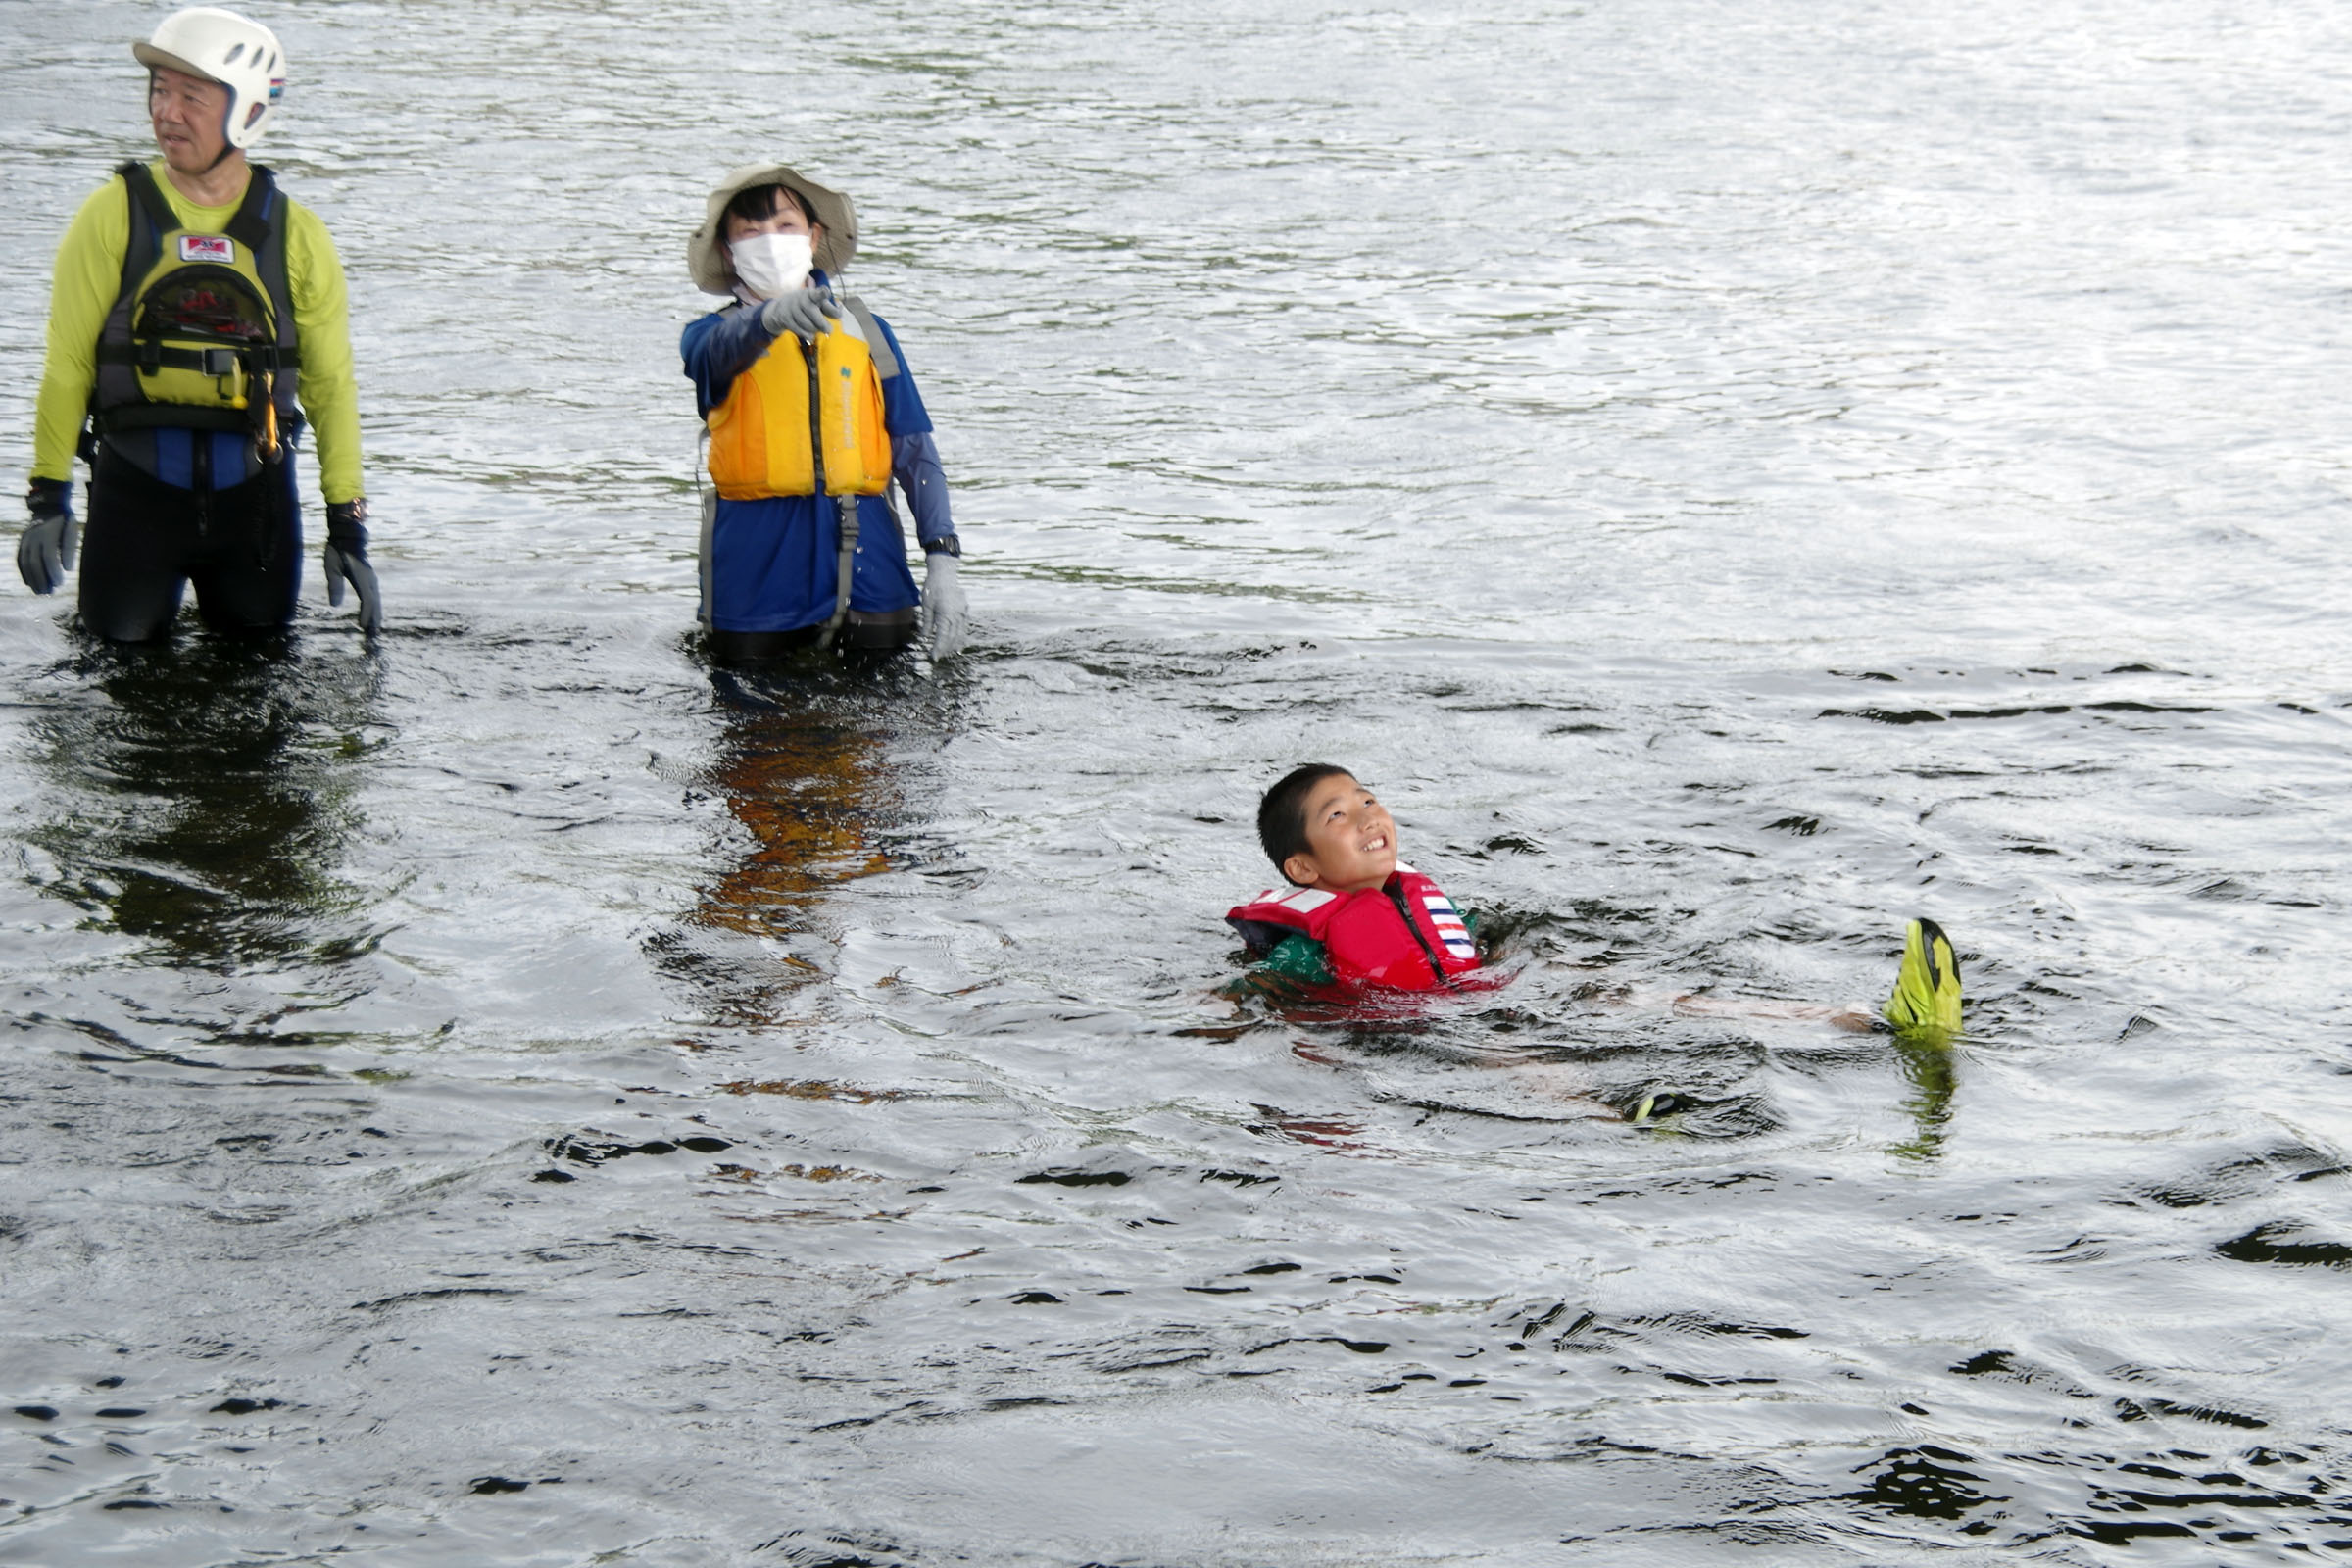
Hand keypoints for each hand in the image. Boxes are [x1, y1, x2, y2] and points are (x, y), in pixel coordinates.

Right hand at [17, 479, 76, 594]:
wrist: (48, 507)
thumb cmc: (65, 521)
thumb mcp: (72, 530)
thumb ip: (69, 549)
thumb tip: (67, 569)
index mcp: (47, 535)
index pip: (48, 557)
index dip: (53, 572)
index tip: (60, 583)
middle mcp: (33, 538)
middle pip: (34, 563)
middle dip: (42, 579)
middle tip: (51, 592)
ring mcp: (25, 540)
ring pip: (25, 563)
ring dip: (33, 579)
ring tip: (41, 592)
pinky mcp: (22, 543)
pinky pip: (19, 559)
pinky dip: (24, 572)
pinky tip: (30, 584)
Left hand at [323, 499, 381, 632]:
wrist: (348, 535)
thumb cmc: (337, 550)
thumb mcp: (331, 566)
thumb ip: (334, 585)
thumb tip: (335, 605)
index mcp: (361, 577)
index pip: (367, 600)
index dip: (366, 614)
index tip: (362, 627)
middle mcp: (370, 579)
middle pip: (375, 603)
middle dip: (374, 619)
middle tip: (372, 635)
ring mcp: (372, 579)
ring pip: (376, 600)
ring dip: (376, 615)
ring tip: (374, 628)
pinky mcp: (370, 578)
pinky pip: (374, 595)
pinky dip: (375, 607)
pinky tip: (372, 614)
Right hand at [758, 286, 842, 339]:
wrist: (780, 308)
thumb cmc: (806, 305)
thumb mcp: (817, 302)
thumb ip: (830, 308)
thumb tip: (839, 315)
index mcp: (812, 294)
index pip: (818, 293)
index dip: (822, 292)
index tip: (826, 292)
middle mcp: (802, 299)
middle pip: (812, 311)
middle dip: (822, 323)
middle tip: (829, 330)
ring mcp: (792, 308)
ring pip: (807, 324)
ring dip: (815, 330)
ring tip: (817, 330)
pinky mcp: (786, 318)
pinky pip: (799, 330)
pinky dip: (807, 335)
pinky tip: (810, 336)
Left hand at [920, 550, 966, 660]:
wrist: (945, 573)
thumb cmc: (933, 588)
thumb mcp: (926, 605)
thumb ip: (926, 622)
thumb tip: (925, 637)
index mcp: (946, 615)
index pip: (942, 637)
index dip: (938, 648)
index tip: (934, 657)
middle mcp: (956, 615)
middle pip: (952, 637)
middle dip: (945, 648)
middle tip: (938, 656)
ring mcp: (962, 613)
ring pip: (960, 633)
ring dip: (954, 644)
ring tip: (948, 653)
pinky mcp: (964, 610)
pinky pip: (964, 627)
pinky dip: (961, 636)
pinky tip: (958, 642)